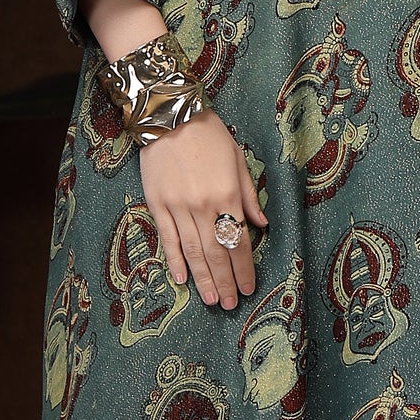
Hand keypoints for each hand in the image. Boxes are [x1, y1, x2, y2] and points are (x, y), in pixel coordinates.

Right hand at [139, 109, 268, 309]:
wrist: (169, 115)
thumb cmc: (208, 134)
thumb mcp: (238, 160)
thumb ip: (248, 195)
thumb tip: (261, 225)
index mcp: (227, 195)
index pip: (239, 241)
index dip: (244, 268)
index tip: (248, 287)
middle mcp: (203, 207)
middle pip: (217, 253)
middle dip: (225, 281)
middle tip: (230, 303)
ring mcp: (178, 207)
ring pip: (192, 251)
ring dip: (203, 278)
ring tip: (211, 300)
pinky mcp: (158, 204)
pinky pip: (167, 239)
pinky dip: (174, 260)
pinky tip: (182, 279)